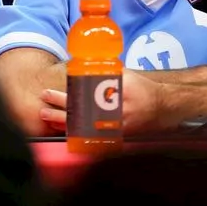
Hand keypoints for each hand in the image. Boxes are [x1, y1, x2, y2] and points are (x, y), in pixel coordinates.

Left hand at [38, 70, 163, 133]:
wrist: (163, 107)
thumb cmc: (142, 89)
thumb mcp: (126, 75)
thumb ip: (105, 72)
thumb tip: (82, 69)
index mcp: (115, 94)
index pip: (84, 97)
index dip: (65, 97)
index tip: (50, 94)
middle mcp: (115, 112)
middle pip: (80, 113)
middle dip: (60, 109)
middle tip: (44, 105)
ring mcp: (115, 127)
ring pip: (84, 127)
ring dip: (64, 122)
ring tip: (47, 118)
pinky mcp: (117, 136)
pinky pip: (93, 137)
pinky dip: (78, 134)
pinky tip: (65, 131)